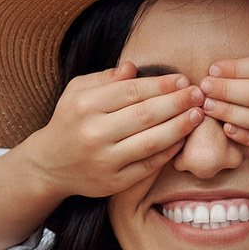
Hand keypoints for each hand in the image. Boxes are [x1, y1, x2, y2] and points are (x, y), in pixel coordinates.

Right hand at [16, 61, 203, 199]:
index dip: (162, 84)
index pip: (132, 90)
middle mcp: (93, 133)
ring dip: (180, 126)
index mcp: (84, 105)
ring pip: (151, 141)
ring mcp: (104, 160)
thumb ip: (105, 78)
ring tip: (197, 115)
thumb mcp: (77, 91)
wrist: (49, 164)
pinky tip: (182, 139)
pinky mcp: (113, 182)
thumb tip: (133, 67)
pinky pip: (148, 165)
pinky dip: (169, 152)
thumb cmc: (69, 121)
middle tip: (199, 94)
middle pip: (146, 114)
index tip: (184, 79)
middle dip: (178, 102)